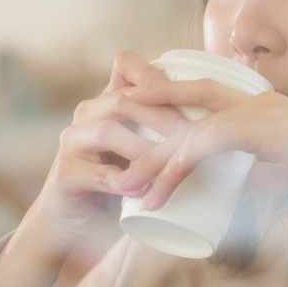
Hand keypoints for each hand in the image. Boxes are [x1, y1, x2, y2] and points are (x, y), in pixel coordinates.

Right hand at [16, 51, 187, 258]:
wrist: (78, 221)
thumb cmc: (122, 181)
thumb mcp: (145, 150)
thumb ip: (169, 133)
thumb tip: (222, 128)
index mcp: (107, 101)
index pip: (126, 65)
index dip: (155, 74)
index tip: (188, 94)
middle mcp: (87, 113)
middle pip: (123, 99)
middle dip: (162, 115)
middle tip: (193, 136)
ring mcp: (72, 142)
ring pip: (108, 131)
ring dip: (144, 148)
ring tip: (172, 163)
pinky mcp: (65, 173)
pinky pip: (97, 172)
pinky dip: (123, 181)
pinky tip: (143, 191)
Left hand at [116, 78, 287, 259]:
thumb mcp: (283, 172)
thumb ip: (253, 172)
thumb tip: (224, 190)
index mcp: (260, 106)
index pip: (204, 95)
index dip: (167, 100)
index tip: (133, 115)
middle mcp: (256, 100)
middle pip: (188, 91)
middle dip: (146, 100)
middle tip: (106, 117)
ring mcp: (261, 110)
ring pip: (191, 122)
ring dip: (155, 154)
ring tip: (126, 182)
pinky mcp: (265, 128)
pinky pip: (210, 140)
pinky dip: (182, 161)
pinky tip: (162, 183)